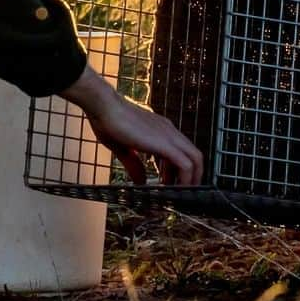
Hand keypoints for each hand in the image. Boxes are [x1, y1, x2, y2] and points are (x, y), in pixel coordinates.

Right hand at [61, 65, 203, 185]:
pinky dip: (184, 179)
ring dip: (191, 179)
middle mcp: (169, 131)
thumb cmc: (109, 121)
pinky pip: (185, 164)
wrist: (104, 107)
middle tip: (182, 191)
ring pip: (195, 158)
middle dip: (193, 175)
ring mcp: (169, 135)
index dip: (178, 170)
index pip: (181, 151)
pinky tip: (173, 190)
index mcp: (161, 130)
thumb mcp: (124, 148)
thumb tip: (140, 181)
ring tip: (179, 194)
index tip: (169, 183)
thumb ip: (134, 164)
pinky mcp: (164, 143)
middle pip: (195, 155)